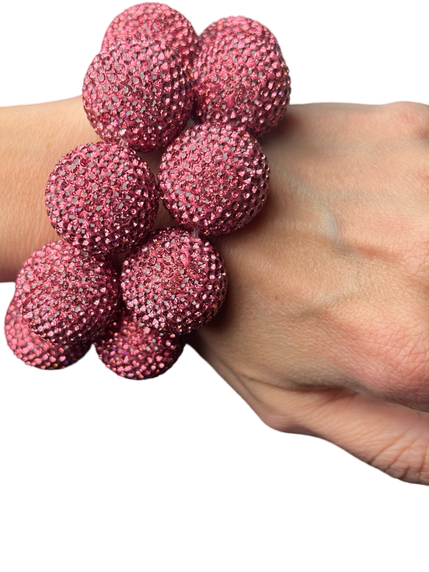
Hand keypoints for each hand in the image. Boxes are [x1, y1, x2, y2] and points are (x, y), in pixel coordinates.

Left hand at [188, 102, 428, 483]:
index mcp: (411, 348)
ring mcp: (428, 181)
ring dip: (420, 266)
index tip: (415, 353)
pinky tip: (383, 217)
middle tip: (390, 307)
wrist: (169, 191)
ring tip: (378, 266)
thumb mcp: (296, 401)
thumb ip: (408, 444)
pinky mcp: (415, 127)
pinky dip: (422, 209)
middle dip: (422, 314)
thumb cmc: (221, 295)